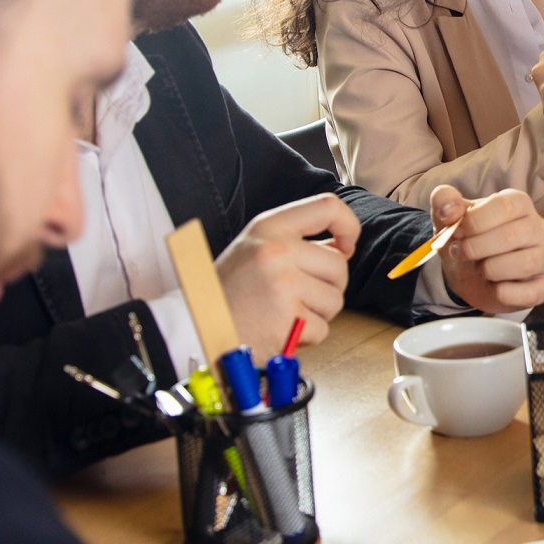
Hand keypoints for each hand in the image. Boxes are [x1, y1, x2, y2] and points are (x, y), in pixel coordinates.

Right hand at [218, 192, 356, 356]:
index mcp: (269, 227)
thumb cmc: (227, 291)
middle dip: (328, 286)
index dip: (348, 226)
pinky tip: (280, 330)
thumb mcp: (253, 248)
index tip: (346, 245)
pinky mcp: (289, 320)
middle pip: (339, 265)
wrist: (195, 328)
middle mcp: (277, 251)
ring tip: (284, 313)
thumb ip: (293, 241)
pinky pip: (322, 329)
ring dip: (318, 313)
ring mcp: (284, 286)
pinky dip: (306, 336)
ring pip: (335, 299)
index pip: (328, 207)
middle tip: (299, 296)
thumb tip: (341, 247)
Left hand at [432, 184, 543, 311]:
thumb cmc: (467, 240)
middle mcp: (538, 227)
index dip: (474, 222)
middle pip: (511, 235)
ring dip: (491, 270)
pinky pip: (531, 293)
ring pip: (524, 264)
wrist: (470, 275)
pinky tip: (494, 287)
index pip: (504, 206)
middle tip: (461, 253)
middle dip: (476, 248)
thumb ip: (444, 201)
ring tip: (481, 269)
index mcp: (518, 203)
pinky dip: (505, 293)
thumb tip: (450, 211)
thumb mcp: (448, 217)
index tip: (457, 232)